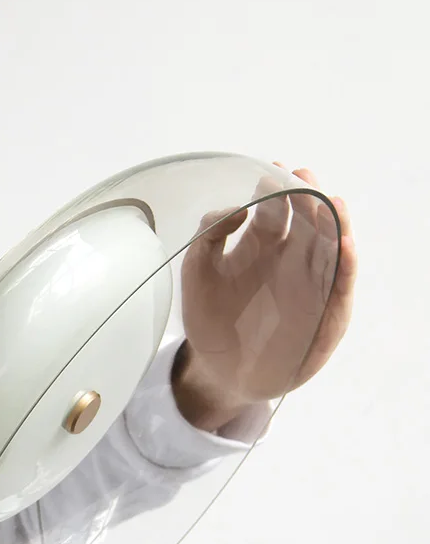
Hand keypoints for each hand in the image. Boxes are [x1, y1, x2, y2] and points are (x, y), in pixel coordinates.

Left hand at [172, 164, 356, 431]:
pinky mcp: (324, 315)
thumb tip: (239, 209)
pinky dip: (346, 266)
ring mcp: (311, 286)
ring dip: (335, 224)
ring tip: (332, 203)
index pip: (277, 207)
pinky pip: (341, 288)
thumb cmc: (209, 319)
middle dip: (309, 196)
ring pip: (332, 247)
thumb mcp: (197, 272)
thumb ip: (209, 235)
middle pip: (310, 220)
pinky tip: (344, 245)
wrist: (219, 371)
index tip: (274, 172)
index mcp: (262, 244)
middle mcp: (291, 259)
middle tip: (304, 177)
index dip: (278, 188)